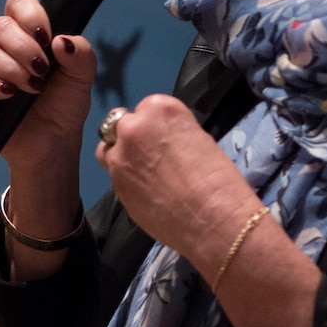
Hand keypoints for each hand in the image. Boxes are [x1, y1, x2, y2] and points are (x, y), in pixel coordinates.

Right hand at [0, 0, 96, 172]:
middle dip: (25, 48)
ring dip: (13, 70)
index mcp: (25, 34)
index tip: (47, 37)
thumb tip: (60, 40)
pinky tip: (8, 94)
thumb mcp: (82, 78)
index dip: (30, 14)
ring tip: (32, 88)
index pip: (18, 3)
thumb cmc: (64, 106)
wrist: (53, 143)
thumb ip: (81, 54)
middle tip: (43, 71)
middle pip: (0, 26)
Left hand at [93, 94, 258, 265]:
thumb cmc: (218, 178)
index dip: (156, 126)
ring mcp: (119, 157)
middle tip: (153, 158)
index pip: (147, 108)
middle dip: (134, 138)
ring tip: (146, 176)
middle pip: (121, 124)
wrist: (214, 219)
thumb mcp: (198, 138)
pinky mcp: (115, 185)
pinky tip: (147, 195)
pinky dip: (127, 181)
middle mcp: (133, 127)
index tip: (168, 141)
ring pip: (109, 150)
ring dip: (123, 158)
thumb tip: (163, 142)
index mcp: (159, 108)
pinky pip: (115, 176)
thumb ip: (172, 133)